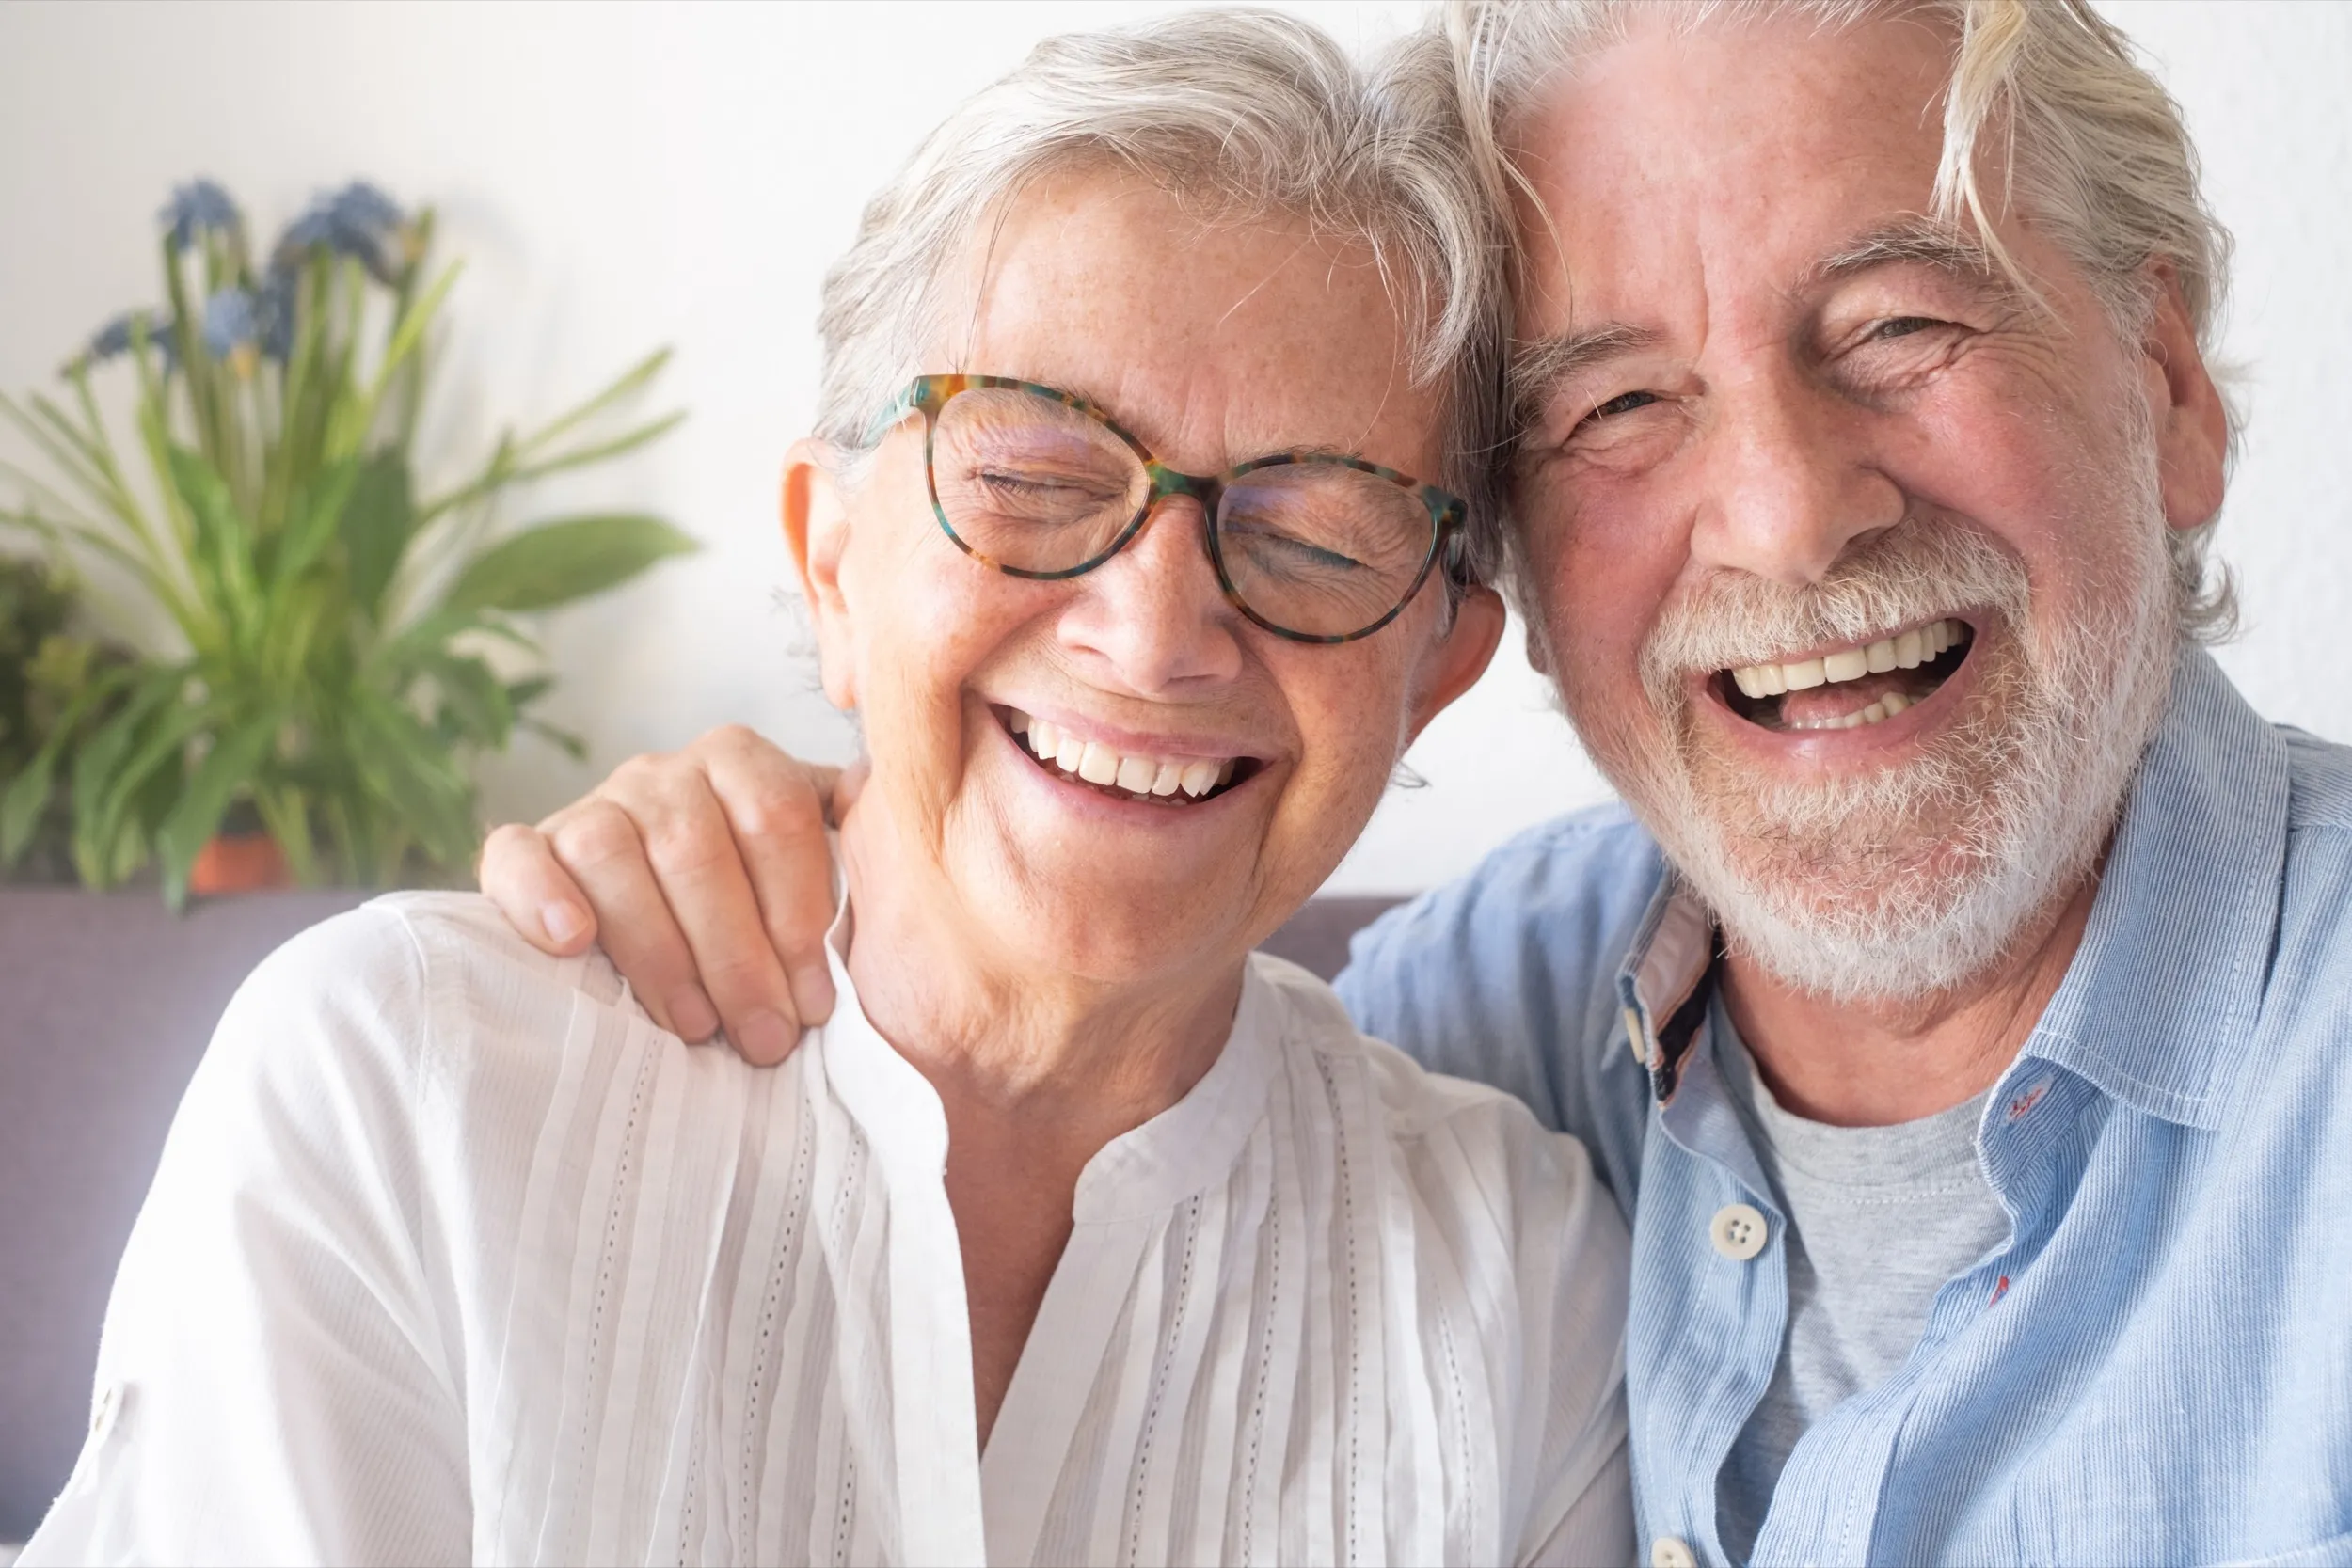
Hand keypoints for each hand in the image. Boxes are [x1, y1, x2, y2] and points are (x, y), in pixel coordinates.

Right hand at [478, 726, 859, 1063]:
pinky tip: (571, 943)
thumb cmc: (770, 918)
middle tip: (766, 1040)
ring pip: (609, 854)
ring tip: (693, 1027)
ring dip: (655, 949)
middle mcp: (664, 772)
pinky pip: (518, 856)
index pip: (775, 816)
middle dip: (736, 957)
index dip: (797, 915)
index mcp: (742, 762)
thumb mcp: (830, 872)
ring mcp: (591, 807)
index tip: (817, 1001)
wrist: (684, 931)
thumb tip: (881, 795)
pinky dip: (540, 896)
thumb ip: (861, 841)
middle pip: (694, 847)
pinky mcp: (528, 850)